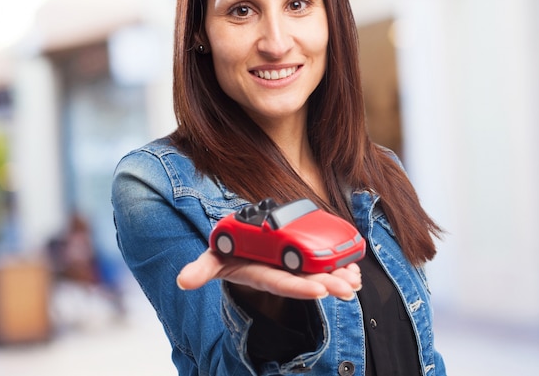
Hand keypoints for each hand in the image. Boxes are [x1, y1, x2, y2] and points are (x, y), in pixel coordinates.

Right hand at [176, 248, 361, 300]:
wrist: (240, 246)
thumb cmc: (229, 252)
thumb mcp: (213, 258)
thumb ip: (201, 269)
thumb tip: (183, 281)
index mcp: (261, 274)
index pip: (281, 283)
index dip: (299, 288)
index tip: (319, 291)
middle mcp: (279, 273)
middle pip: (306, 281)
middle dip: (328, 285)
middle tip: (348, 288)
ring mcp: (291, 266)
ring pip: (317, 274)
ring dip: (338, 277)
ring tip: (356, 281)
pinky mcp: (300, 257)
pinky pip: (322, 263)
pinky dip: (338, 265)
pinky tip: (354, 268)